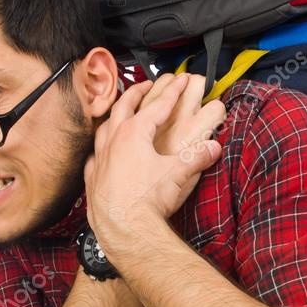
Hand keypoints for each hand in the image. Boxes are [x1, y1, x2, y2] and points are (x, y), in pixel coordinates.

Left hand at [83, 73, 225, 263]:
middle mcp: (113, 140)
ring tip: (122, 111)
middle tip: (149, 84)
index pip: (158, 105)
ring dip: (115, 115)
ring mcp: (100, 157)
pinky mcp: (92, 176)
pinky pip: (95, 154)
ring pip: (105, 126)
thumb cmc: (148, 199)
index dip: (173, 91)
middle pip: (124, 106)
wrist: (123, 227)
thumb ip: (196, 157)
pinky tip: (104, 150)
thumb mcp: (178, 174)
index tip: (182, 79)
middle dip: (138, 92)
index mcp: (134, 133)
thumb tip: (214, 148)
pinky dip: (101, 146)